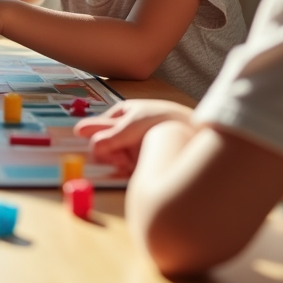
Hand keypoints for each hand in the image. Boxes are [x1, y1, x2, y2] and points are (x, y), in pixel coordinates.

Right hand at [73, 99, 193, 174]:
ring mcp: (133, 143)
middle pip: (105, 145)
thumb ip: (109, 136)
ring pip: (115, 157)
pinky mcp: (142, 157)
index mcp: (120, 114)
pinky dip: (130, 168)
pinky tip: (138, 168)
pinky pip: (128, 165)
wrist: (192, 130)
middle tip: (120, 158)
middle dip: (110, 153)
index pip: (97, 128)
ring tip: (132, 162)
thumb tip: (91, 146)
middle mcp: (124, 128)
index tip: (102, 150)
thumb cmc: (161, 119)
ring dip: (121, 161)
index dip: (98, 140)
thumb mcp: (131, 125)